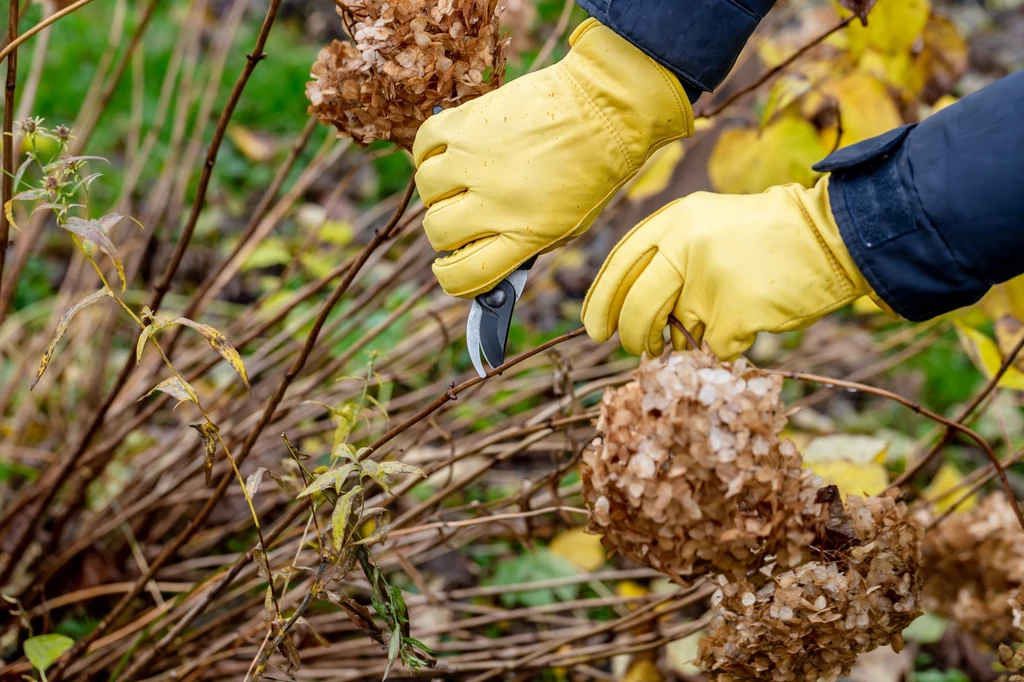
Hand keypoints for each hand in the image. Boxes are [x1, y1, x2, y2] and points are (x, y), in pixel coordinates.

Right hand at [412, 18, 692, 298]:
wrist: (606, 106)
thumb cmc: (593, 169)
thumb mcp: (570, 225)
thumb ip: (525, 245)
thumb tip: (483, 254)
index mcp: (525, 234)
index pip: (464, 275)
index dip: (451, 277)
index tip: (451, 268)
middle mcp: (495, 201)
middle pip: (438, 233)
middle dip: (445, 233)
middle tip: (461, 217)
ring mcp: (477, 161)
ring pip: (426, 190)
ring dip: (438, 190)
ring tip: (460, 179)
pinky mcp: (468, 123)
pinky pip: (424, 145)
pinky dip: (430, 152)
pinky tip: (450, 153)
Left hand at [582, 178, 879, 358]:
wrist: (830, 236)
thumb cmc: (767, 235)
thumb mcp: (707, 224)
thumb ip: (668, 256)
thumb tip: (628, 309)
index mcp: (674, 221)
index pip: (619, 265)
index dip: (601, 302)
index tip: (594, 328)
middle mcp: (685, 247)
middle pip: (637, 306)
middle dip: (633, 335)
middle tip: (638, 347)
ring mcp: (710, 282)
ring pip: (676, 332)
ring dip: (685, 340)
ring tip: (705, 326)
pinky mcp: (735, 314)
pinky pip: (715, 348)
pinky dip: (727, 345)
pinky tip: (748, 320)